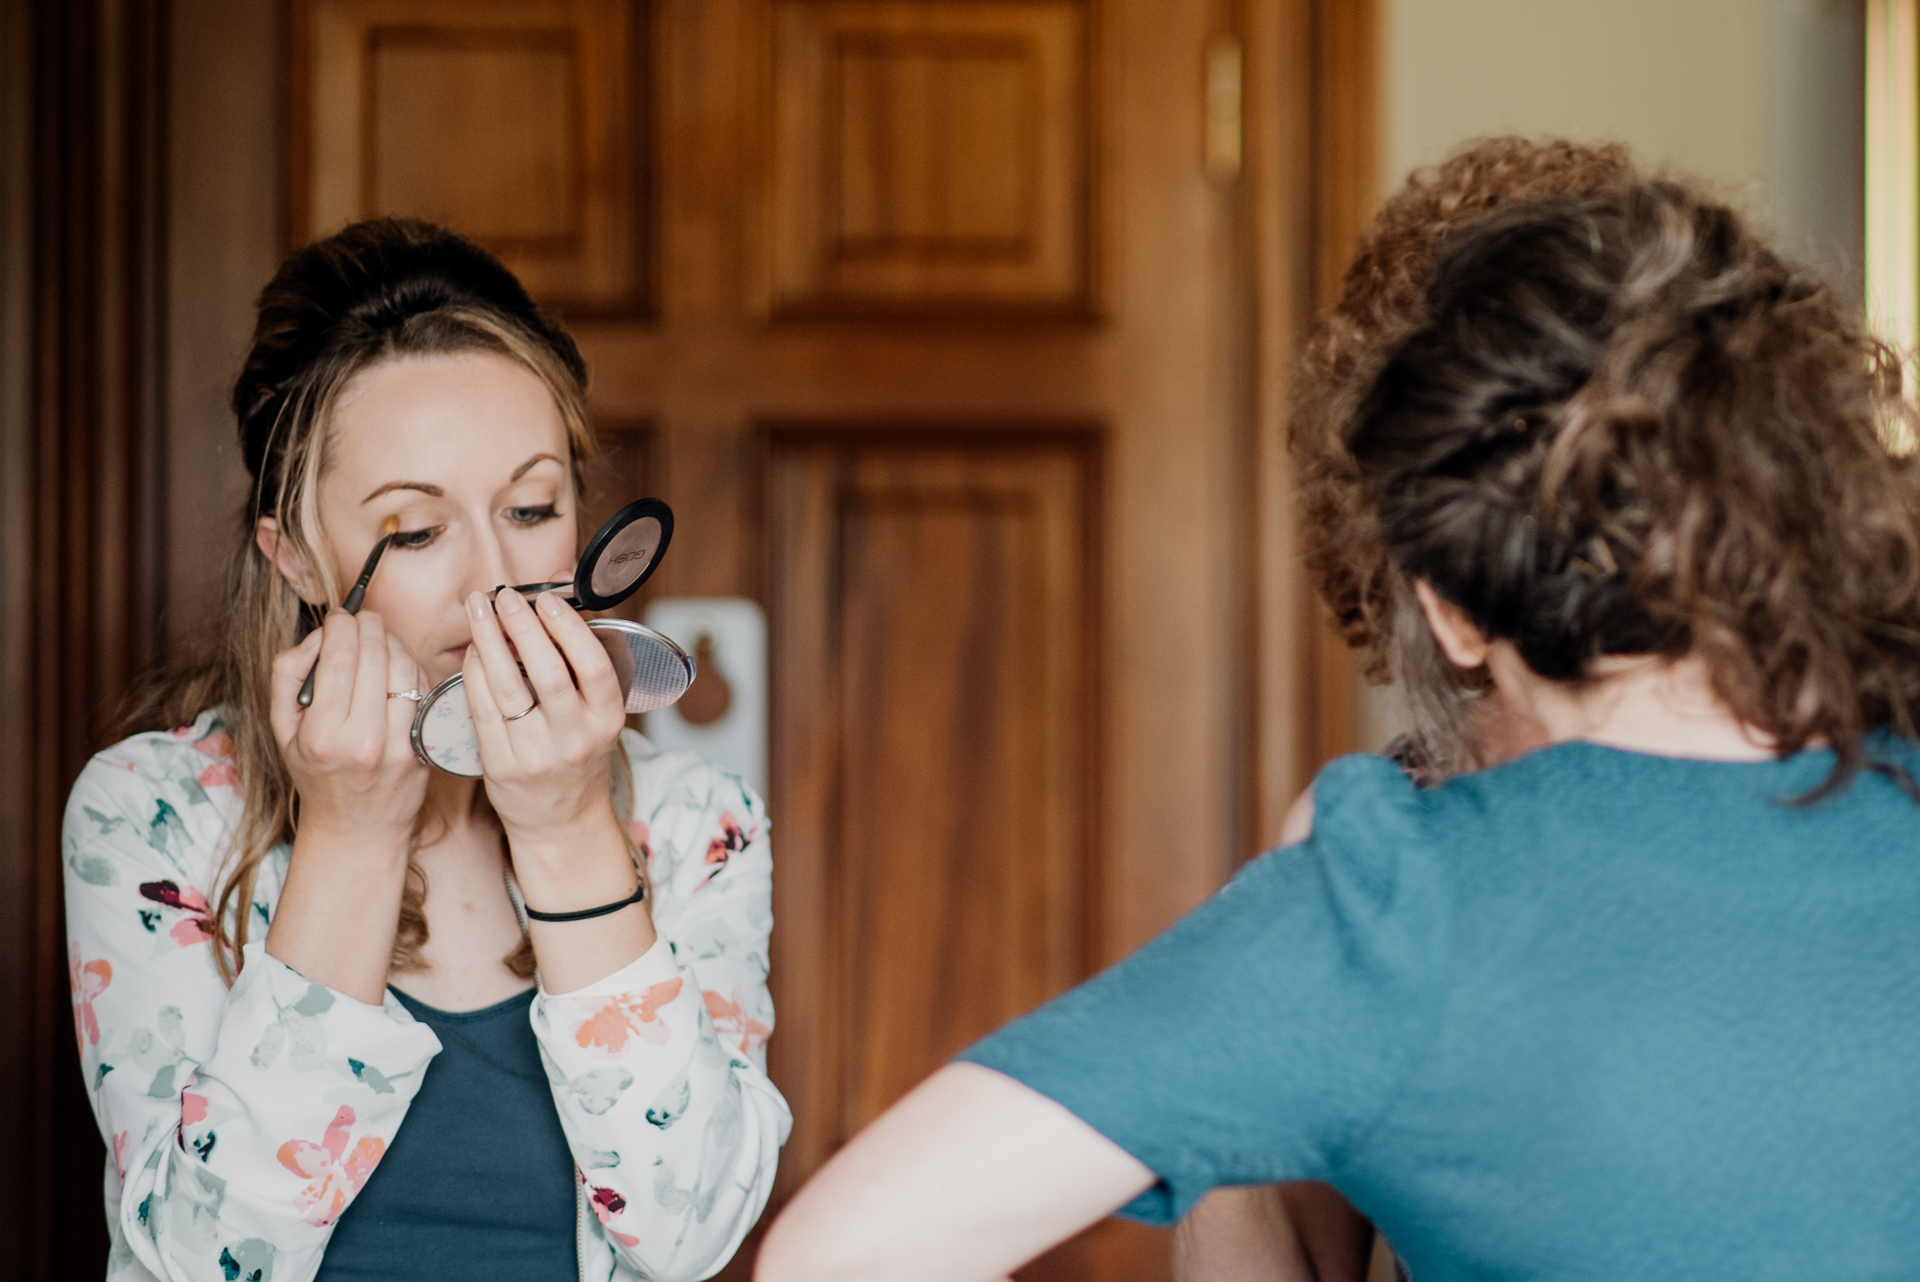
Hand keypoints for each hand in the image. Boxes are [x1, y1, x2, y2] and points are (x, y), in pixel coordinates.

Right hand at [269, 610, 428, 843]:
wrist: (357, 829)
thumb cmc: (317, 774)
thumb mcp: (283, 730)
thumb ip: (287, 676)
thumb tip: (316, 637)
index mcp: (322, 734)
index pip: (340, 656)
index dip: (341, 624)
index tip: (338, 616)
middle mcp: (364, 740)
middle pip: (376, 654)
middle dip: (368, 624)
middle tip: (360, 619)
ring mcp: (399, 744)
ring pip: (405, 665)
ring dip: (392, 641)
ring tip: (377, 640)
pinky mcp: (423, 745)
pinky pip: (422, 688)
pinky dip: (410, 666)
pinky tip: (396, 666)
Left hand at [461, 589, 627, 855]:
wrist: (562, 822)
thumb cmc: (578, 756)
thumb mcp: (597, 715)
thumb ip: (579, 662)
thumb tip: (557, 596)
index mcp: (608, 721)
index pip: (594, 668)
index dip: (570, 629)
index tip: (548, 599)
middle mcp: (575, 740)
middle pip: (548, 674)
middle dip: (523, 626)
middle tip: (505, 595)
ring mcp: (537, 756)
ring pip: (509, 690)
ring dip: (490, 642)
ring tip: (479, 609)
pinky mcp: (502, 767)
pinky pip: (483, 711)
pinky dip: (474, 675)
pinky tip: (472, 651)